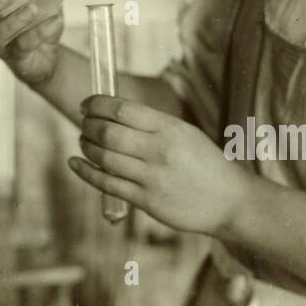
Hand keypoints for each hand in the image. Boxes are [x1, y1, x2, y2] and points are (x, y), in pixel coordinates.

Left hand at [69, 94, 251, 236]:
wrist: (230, 201)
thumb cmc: (205, 163)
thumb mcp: (185, 133)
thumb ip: (152, 124)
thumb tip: (113, 112)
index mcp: (169, 128)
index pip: (122, 110)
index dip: (97, 104)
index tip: (86, 104)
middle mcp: (158, 151)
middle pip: (107, 132)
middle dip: (88, 125)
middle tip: (83, 123)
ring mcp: (151, 178)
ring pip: (103, 158)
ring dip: (86, 146)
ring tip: (83, 141)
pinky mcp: (146, 201)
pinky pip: (107, 184)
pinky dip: (85, 171)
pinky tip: (75, 162)